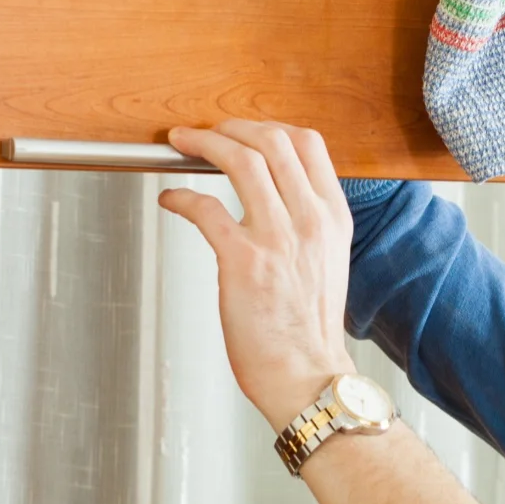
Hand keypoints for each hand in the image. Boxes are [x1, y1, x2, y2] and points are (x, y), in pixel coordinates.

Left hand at [156, 121, 357, 431]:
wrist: (308, 377)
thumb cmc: (309, 331)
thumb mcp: (326, 262)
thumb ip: (307, 224)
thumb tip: (275, 198)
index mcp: (332, 218)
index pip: (306, 143)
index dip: (267, 126)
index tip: (243, 131)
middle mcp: (309, 220)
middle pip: (271, 140)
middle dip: (230, 127)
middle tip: (206, 133)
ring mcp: (278, 238)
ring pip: (240, 160)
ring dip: (202, 142)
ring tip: (182, 143)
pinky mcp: (244, 261)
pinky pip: (205, 207)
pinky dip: (180, 197)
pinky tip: (171, 200)